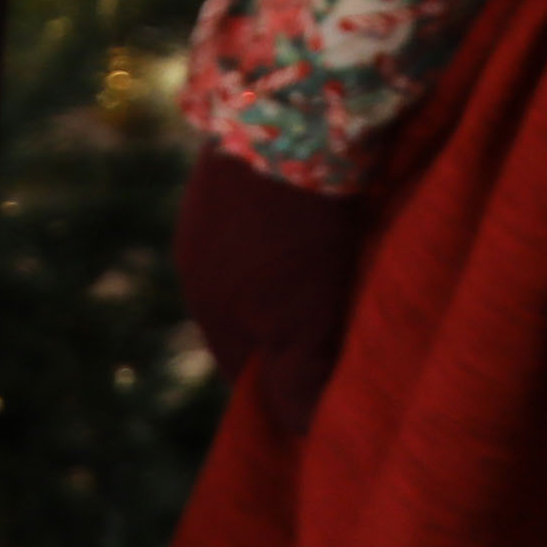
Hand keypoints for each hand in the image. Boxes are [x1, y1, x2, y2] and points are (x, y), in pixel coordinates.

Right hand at [174, 147, 382, 438]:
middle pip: (249, 318)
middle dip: (290, 336)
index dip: (286, 392)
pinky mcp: (239, 163)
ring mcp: (212, 205)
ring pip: (258, 267)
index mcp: (208, 304)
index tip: (328, 398)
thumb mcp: (302, 324)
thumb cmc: (298, 232)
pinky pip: (267, 219)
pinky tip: (334, 223)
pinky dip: (298, 232)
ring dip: (295, 279)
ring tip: (348, 278)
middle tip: (345, 339)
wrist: (288, 109)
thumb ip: (299, 385)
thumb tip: (301, 437)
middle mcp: (198, 257)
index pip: (245, 373)